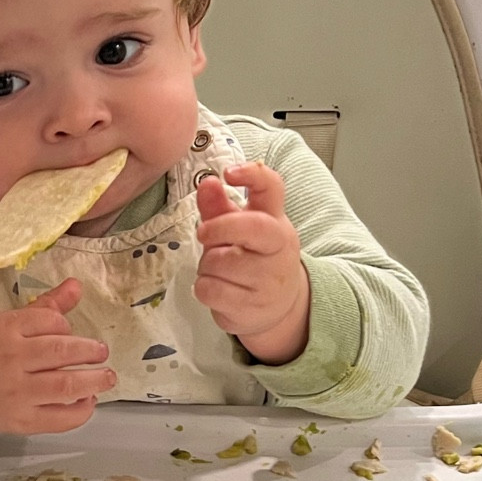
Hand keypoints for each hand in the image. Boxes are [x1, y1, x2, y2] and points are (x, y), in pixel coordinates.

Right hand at [0, 280, 115, 451]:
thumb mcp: (12, 323)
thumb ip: (46, 306)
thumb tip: (76, 285)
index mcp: (4, 330)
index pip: (50, 321)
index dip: (66, 326)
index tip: (70, 332)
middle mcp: (9, 361)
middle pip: (61, 352)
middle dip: (90, 351)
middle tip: (102, 352)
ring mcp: (16, 394)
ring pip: (65, 386)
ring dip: (94, 381)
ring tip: (107, 377)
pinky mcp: (23, 421)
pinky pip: (60, 419)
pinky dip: (81, 410)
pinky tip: (88, 400)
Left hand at [195, 163, 311, 364]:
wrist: (278, 306)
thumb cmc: (253, 259)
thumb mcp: (238, 229)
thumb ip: (220, 207)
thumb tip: (207, 183)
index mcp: (275, 220)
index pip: (272, 188)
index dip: (252, 175)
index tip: (229, 173)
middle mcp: (279, 247)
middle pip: (251, 227)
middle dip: (218, 227)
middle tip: (203, 233)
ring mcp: (269, 280)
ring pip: (220, 262)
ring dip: (207, 264)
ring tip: (216, 269)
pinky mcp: (253, 307)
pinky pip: (211, 290)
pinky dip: (204, 288)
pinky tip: (216, 288)